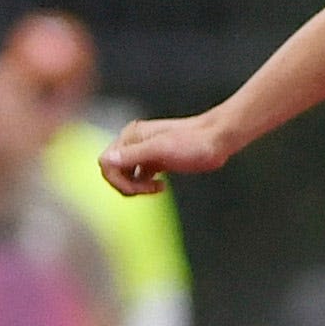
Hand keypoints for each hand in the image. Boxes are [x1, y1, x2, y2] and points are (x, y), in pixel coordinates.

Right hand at [97, 112, 233, 196]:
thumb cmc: (194, 142)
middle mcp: (133, 142)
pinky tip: (162, 186)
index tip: (138, 188)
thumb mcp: (161, 149)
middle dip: (127, 185)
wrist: (218, 139)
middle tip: (150, 190)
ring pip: (126, 175)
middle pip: (113, 170)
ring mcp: (144, 152)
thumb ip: (133, 154)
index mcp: (130, 136)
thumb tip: (106, 160)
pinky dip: (145, 185)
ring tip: (157, 188)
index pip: (106, 162)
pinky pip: (139, 176)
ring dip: (136, 187)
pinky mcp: (156, 160)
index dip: (117, 180)